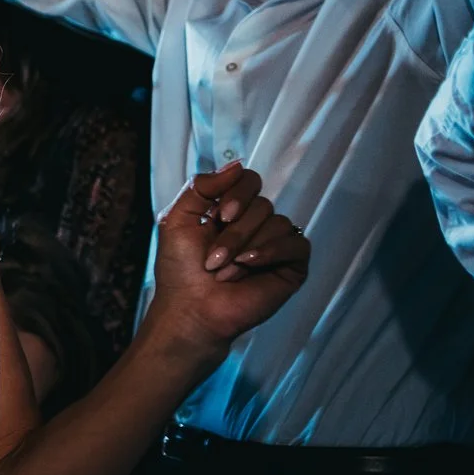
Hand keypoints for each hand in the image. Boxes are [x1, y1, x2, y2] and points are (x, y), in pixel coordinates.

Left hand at [138, 163, 311, 358]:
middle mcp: (255, 224)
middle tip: (213, 258)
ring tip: (225, 271)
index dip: (237, 193)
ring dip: (245, 247)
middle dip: (234, 232)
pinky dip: (270, 252)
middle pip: (261, 204)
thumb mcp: (177, 219)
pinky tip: (250, 265)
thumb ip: (201, 187)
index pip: (249, 180)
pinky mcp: (292, 265)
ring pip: (277, 223)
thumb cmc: (180, 270)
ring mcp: (275, 244)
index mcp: (230, 210)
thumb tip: (237, 165)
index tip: (219, 216)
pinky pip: (296, 243)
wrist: (192, 309)